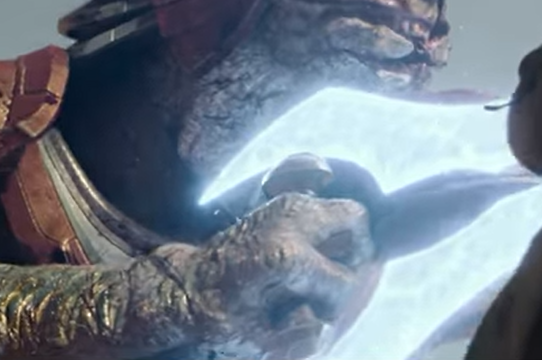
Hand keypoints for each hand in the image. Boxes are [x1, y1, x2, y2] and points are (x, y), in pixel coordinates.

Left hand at [176, 193, 376, 358]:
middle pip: (356, 219)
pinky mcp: (283, 201)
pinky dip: (328, 232)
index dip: (335, 304)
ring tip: (321, 269)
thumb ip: (301, 337)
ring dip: (344, 241)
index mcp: (285, 256)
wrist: (185, 284)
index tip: (315, 313)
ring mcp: (286, 205)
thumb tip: (325, 324)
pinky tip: (306, 256)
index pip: (343, 279)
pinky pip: (326, 209)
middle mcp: (289, 221)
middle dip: (356, 252)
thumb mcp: (258, 339)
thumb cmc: (218, 314)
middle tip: (336, 277)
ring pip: (344, 210)